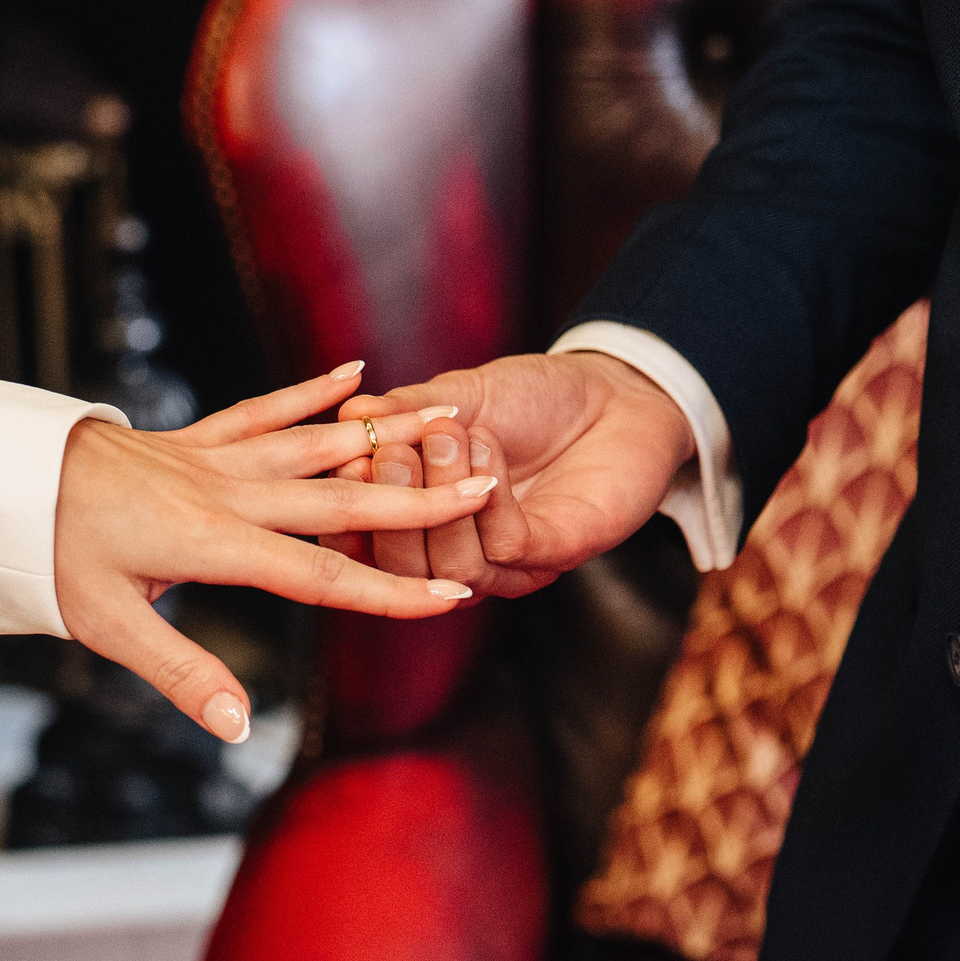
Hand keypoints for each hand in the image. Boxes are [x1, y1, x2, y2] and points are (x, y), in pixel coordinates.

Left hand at [54, 364, 497, 741]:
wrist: (3, 479)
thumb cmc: (51, 555)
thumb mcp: (108, 626)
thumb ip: (181, 674)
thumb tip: (235, 727)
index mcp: (213, 544)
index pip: (320, 575)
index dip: (390, 592)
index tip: (452, 599)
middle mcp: (225, 494)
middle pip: (339, 500)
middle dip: (417, 500)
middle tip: (485, 488)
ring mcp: (212, 459)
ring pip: (314, 444)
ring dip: (384, 435)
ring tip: (447, 419)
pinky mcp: (194, 438)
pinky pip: (263, 410)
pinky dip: (310, 392)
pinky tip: (354, 374)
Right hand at [328, 351, 693, 597]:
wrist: (616, 392)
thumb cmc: (535, 399)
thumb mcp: (459, 397)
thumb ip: (405, 411)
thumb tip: (352, 414)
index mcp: (431, 525)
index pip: (373, 542)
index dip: (351, 511)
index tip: (343, 460)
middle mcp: (466, 555)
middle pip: (405, 568)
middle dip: (391, 506)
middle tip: (390, 451)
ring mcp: (512, 563)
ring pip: (454, 567)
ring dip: (441, 495)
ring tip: (445, 435)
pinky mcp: (557, 553)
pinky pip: (506, 547)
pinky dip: (488, 498)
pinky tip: (488, 448)